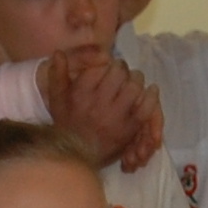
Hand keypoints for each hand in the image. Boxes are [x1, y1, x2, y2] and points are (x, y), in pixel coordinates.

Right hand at [39, 52, 165, 171]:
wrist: (78, 155)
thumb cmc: (67, 124)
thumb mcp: (57, 100)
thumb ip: (56, 75)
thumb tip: (58, 52)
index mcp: (81, 93)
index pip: (100, 65)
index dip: (107, 61)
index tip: (108, 64)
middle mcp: (98, 103)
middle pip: (119, 72)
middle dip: (122, 68)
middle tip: (122, 72)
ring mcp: (115, 116)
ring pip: (134, 86)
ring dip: (136, 80)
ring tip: (134, 81)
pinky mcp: (129, 128)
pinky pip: (146, 107)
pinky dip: (151, 97)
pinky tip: (150, 91)